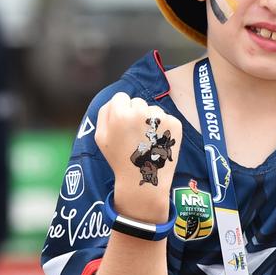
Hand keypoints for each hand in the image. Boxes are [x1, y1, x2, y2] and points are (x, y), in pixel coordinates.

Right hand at [94, 92, 181, 218]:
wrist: (144, 177)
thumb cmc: (119, 157)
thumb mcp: (101, 137)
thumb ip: (104, 113)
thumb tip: (115, 99)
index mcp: (120, 113)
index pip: (121, 97)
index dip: (121, 110)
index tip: (123, 123)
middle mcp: (141, 112)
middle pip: (137, 101)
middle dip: (135, 114)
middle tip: (135, 134)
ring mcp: (160, 117)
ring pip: (153, 109)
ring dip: (150, 120)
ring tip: (146, 140)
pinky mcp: (174, 124)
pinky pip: (166, 118)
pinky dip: (163, 128)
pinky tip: (157, 142)